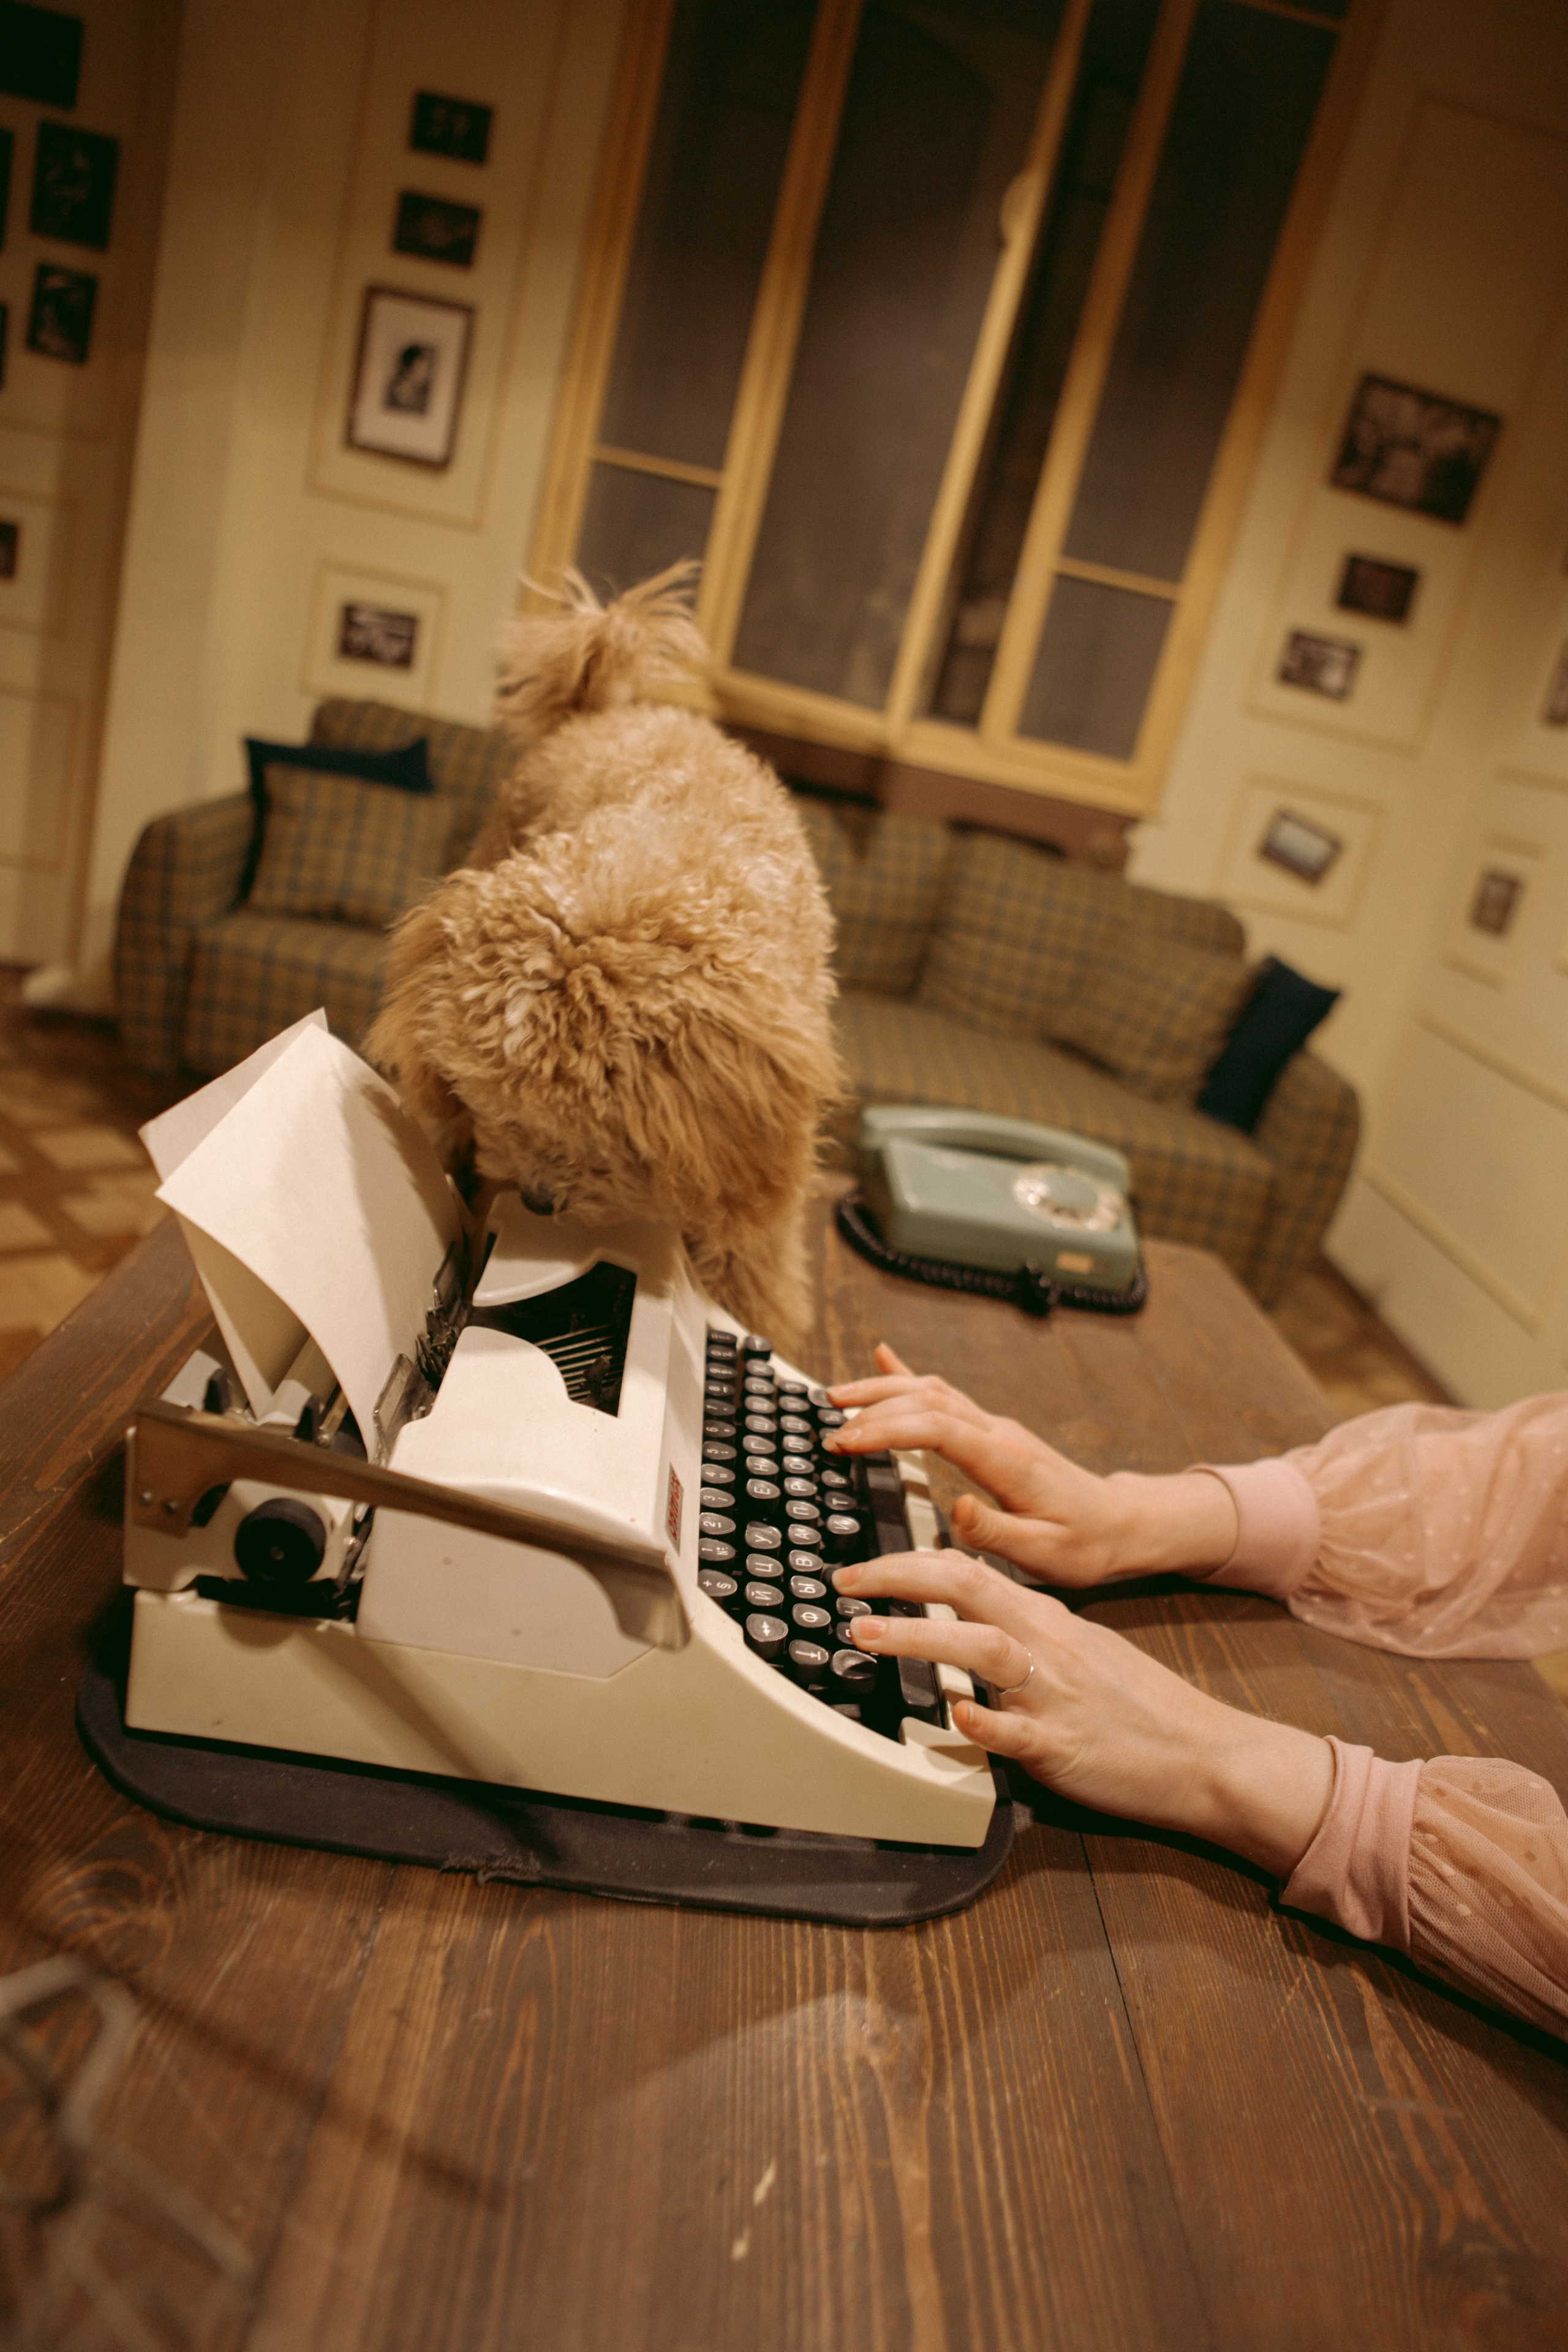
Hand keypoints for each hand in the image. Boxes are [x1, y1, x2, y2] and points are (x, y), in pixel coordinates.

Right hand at [826, 1346, 1236, 1586]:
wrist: (1118, 1523)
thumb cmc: (1084, 1543)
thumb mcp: (1044, 1554)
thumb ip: (995, 1531)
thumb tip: (953, 1507)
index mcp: (1006, 1461)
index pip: (937, 1428)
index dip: (887, 1429)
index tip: (846, 1441)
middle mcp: (998, 1434)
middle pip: (927, 1400)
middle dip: (872, 1407)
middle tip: (828, 1424)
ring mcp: (995, 1428)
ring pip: (932, 1391)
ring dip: (882, 1388)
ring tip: (836, 1395)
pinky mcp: (992, 1432)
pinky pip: (945, 1394)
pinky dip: (909, 1375)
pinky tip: (884, 1357)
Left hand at [836, 1549, 1332, 1876]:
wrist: (1204, 1752)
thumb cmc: (1139, 1705)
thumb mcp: (1079, 1648)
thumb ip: (1023, 1628)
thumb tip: (970, 1610)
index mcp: (1046, 1621)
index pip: (969, 1569)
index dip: (909, 1560)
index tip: (860, 1568)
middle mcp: (1046, 1647)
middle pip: (966, 1588)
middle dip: (899, 1577)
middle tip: (845, 1582)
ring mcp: (1053, 1695)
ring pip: (982, 1647)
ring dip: (919, 1635)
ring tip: (865, 1634)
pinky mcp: (1064, 1746)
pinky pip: (1019, 1732)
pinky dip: (986, 1722)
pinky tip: (955, 1717)